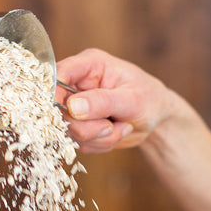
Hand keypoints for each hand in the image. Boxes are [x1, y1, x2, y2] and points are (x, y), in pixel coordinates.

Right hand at [56, 48, 178, 152]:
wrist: (156, 119)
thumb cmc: (150, 99)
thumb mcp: (131, 99)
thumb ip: (102, 102)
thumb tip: (73, 106)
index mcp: (88, 65)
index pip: (57, 75)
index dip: (55, 95)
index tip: (70, 113)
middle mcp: (77, 85)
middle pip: (59, 110)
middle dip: (87, 126)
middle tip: (110, 126)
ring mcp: (76, 108)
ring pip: (70, 131)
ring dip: (97, 137)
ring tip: (119, 127)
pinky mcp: (78, 127)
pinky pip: (79, 144)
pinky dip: (99, 144)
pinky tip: (114, 133)